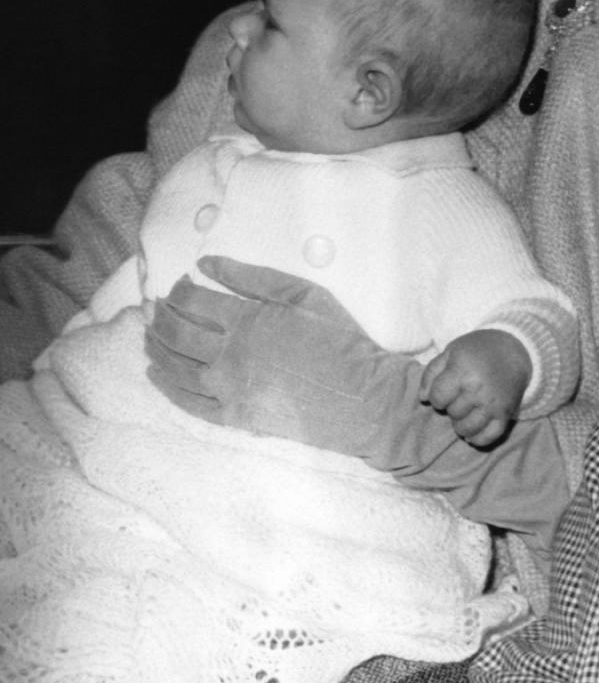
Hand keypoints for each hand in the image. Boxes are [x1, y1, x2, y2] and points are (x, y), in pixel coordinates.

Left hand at [145, 256, 415, 444]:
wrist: (365, 398)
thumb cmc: (342, 340)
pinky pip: (189, 403)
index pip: (192, 300)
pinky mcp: (236, 418)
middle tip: (155, 309)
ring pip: (175, 366)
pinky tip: (157, 375)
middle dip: (159, 317)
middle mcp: (230, 354)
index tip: (180, 285)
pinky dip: (168, 387)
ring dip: (156, 348)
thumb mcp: (305, 294)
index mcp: (248, 319)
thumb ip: (253, 277)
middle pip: (176, 332)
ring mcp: (230, 389)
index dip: (179, 290)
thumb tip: (205, 264)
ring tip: (148, 337)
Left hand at [421, 330, 531, 446]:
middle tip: (460, 396)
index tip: (445, 389)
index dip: (437, 395)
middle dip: (451, 406)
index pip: (437, 397)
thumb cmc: (477, 351)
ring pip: (466, 428)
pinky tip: (473, 430)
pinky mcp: (505, 415)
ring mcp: (493, 404)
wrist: (514, 351)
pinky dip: (478, 438)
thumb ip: (431, 373)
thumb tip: (423, 398)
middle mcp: (478, 390)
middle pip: (452, 412)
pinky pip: (488, 437)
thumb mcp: (450, 352)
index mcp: (462, 371)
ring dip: (461, 424)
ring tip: (464, 413)